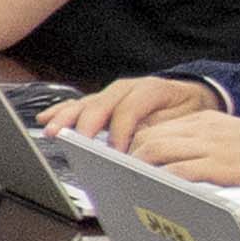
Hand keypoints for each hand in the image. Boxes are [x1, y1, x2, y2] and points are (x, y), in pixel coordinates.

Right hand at [62, 74, 212, 142]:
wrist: (193, 96)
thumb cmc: (188, 110)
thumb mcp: (184, 121)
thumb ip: (161, 131)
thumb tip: (140, 148)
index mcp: (150, 89)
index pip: (128, 110)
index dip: (121, 131)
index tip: (116, 152)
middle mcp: (126, 88)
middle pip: (101, 104)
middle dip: (86, 124)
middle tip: (76, 141)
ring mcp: (111, 94)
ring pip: (85, 103)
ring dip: (66, 118)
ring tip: (52, 130)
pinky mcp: (102, 102)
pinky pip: (78, 104)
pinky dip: (62, 111)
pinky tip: (46, 118)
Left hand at [121, 107, 239, 187]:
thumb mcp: (228, 137)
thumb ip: (200, 143)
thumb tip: (171, 161)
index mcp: (204, 119)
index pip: (157, 127)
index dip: (134, 144)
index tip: (121, 159)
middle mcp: (202, 128)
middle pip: (149, 136)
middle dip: (127, 156)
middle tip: (116, 174)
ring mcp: (209, 145)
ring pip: (156, 149)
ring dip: (137, 167)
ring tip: (127, 182)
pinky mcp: (218, 165)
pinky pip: (178, 170)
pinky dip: (161, 179)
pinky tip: (152, 189)